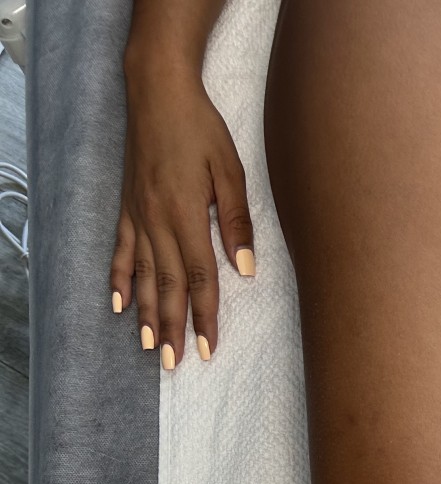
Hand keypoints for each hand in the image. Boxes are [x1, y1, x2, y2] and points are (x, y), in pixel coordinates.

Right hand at [110, 54, 255, 367]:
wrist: (157, 89)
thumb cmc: (200, 126)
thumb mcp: (231, 170)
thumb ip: (237, 221)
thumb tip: (246, 268)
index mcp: (186, 214)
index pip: (199, 278)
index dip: (205, 316)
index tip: (209, 348)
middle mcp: (157, 220)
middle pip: (168, 286)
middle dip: (173, 328)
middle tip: (176, 363)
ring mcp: (138, 214)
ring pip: (143, 275)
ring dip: (147, 314)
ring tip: (149, 347)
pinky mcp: (127, 206)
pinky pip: (121, 250)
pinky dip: (120, 279)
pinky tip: (119, 305)